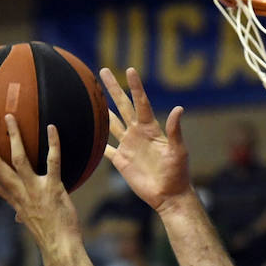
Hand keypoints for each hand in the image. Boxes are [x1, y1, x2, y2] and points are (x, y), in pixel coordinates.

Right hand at [0, 116, 79, 247]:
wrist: (61, 248)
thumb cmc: (50, 234)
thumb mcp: (31, 223)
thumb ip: (22, 214)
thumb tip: (18, 218)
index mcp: (13, 200)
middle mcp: (20, 193)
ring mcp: (35, 190)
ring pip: (19, 159)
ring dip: (13, 136)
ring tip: (9, 118)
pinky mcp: (53, 189)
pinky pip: (53, 162)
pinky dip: (53, 144)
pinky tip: (52, 128)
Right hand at [100, 68, 191, 211]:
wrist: (168, 195)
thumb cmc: (178, 173)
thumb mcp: (178, 150)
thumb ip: (175, 130)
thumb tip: (179, 108)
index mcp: (150, 129)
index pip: (140, 102)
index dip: (135, 86)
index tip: (130, 69)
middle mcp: (137, 133)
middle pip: (123, 106)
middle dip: (113, 88)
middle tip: (104, 71)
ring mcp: (128, 145)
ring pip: (112, 123)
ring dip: (103, 110)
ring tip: (92, 97)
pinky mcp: (121, 160)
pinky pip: (105, 148)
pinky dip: (96, 141)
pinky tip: (86, 133)